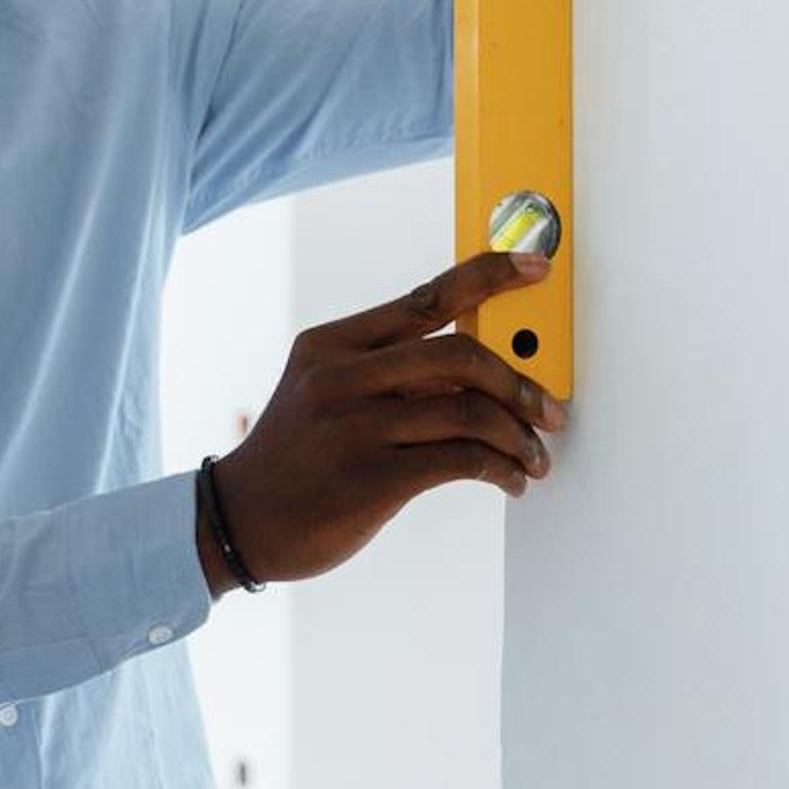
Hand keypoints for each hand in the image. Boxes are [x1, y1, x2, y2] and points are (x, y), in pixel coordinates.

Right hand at [206, 250, 570, 586]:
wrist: (239, 521)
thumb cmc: (297, 457)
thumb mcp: (323, 394)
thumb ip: (389, 374)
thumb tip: (484, 368)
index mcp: (331, 346)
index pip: (424, 298)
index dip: (489, 276)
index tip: (536, 266)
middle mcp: (341, 378)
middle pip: (460, 355)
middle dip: (521, 384)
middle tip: (549, 410)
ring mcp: (354, 428)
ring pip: (471, 411)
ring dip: (520, 437)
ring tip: (533, 458)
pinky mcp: (370, 479)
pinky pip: (463, 461)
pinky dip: (502, 470)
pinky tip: (508, 480)